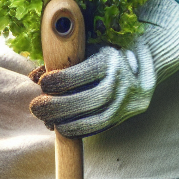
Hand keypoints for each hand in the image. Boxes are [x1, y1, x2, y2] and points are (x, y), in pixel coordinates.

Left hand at [29, 0, 178, 138]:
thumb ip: (60, 61)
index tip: (42, 83)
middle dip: (59, 106)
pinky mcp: (128, 115)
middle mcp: (124, 80)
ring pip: (98, 119)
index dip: (61, 80)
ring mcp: (129, 101)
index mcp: (112, 58)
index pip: (85, 72)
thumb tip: (33, 77)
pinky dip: (81, 130)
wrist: (145, 58)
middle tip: (36, 107)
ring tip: (46, 121)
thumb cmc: (104, 51)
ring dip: (68, 123)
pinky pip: (103, 127)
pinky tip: (63, 128)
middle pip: (90, 99)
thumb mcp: (85, 48)